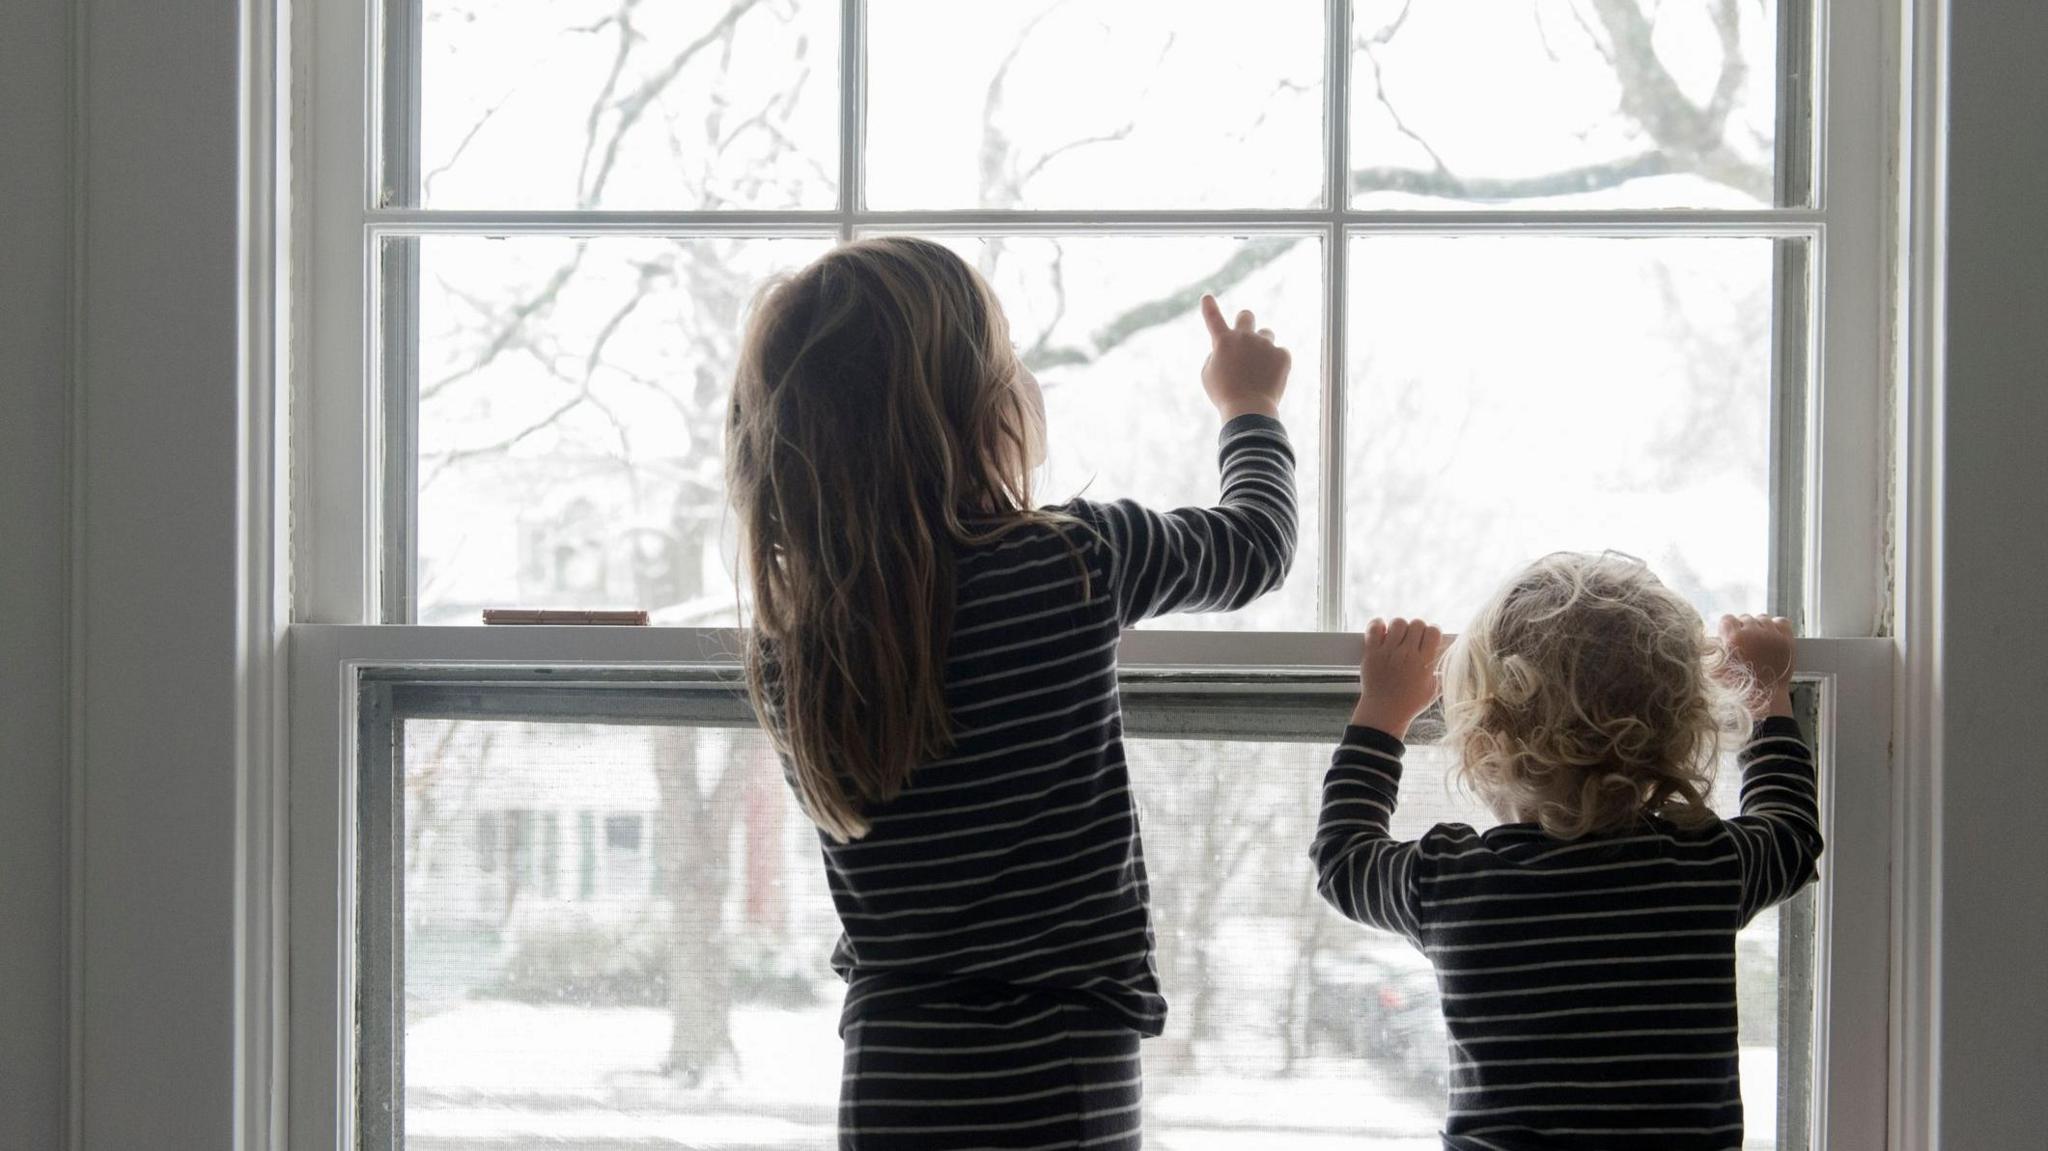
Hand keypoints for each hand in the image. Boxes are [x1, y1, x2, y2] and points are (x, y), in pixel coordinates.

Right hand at [1199, 294, 1289, 421]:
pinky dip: (1276, 364)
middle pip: (1246, 315)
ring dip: (1262, 345)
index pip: (1213, 318)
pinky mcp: (1283, 355)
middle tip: (1246, 334)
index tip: (1207, 297)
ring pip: (1266, 334)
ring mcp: (1265, 344)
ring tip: (1259, 368)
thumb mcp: (1209, 375)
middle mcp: (1244, 337)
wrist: (1249, 409)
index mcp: (1223, 342)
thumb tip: (1230, 348)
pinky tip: (1270, 379)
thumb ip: (1216, 356)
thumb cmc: (1224, 395)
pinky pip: (1280, 353)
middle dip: (1245, 321)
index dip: (1209, 307)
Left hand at [1350, 618, 1443, 739]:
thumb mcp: (1432, 690)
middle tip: (1413, 641)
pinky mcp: (1371, 653)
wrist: (1383, 714)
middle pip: (1416, 624)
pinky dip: (1378, 625)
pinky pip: (1374, 628)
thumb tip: (1448, 658)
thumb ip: (1440, 672)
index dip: (1433, 632)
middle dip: (1417, 630)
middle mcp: (1406, 655)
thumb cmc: (1409, 704)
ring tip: (1398, 638)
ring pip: (1397, 623)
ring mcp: (1387, 652)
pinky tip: (1382, 632)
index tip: (1429, 639)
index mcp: (1423, 662)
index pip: (1433, 631)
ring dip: (1400, 628)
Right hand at [1718, 614, 1794, 718]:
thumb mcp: (1716, 669)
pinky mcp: (1787, 641)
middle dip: (1743, 629)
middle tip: (1744, 645)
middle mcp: (1754, 633)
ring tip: (1758, 642)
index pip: (1727, 619)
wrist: (1764, 699)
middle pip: (1746, 618)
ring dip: (1759, 627)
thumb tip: (1710, 641)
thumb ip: (1712, 651)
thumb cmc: (1738, 687)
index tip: (1728, 639)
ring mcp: (1772, 636)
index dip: (1726, 629)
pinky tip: (1772, 636)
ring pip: (1763, 619)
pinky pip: (1782, 622)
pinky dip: (1776, 626)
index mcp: (1734, 638)